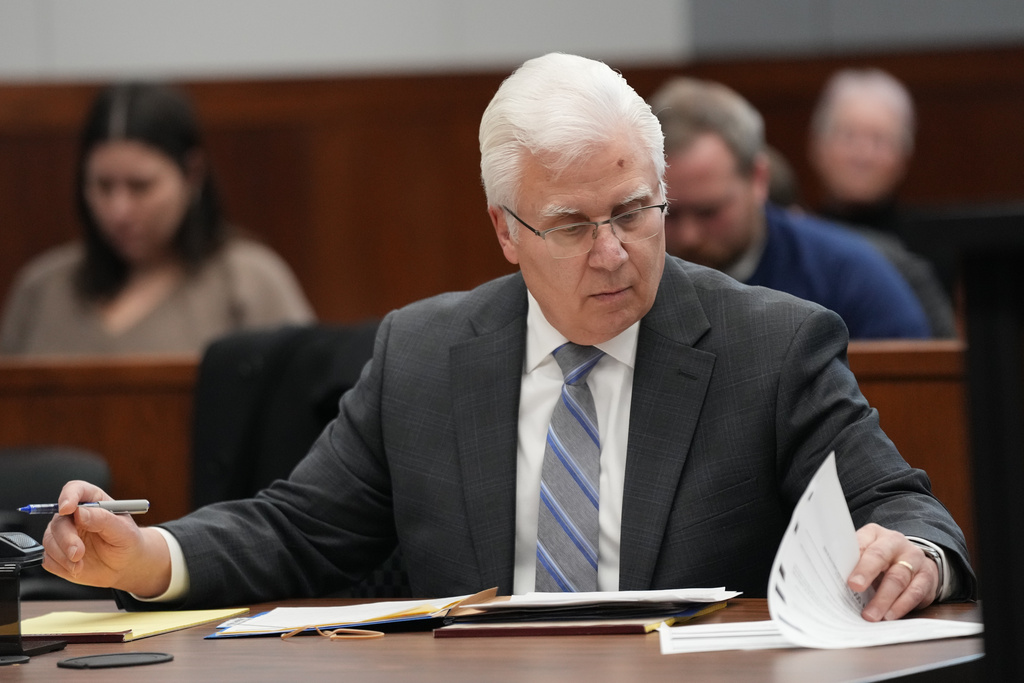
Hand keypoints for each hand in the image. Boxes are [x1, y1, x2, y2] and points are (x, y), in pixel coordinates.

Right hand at [41, 480, 171, 597]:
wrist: (125, 565)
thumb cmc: (127, 542)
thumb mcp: (124, 531)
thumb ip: (103, 519)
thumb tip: (79, 512)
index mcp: (93, 501)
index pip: (75, 489)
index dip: (68, 496)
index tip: (67, 509)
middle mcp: (74, 515)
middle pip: (59, 520)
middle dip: (66, 538)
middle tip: (78, 553)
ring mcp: (64, 534)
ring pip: (50, 540)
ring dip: (63, 556)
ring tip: (81, 564)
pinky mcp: (57, 553)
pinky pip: (48, 558)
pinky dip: (61, 566)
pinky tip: (77, 568)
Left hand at [847, 523, 938, 621]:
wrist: (913, 560)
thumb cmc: (880, 559)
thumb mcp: (865, 554)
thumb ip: (852, 563)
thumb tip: (832, 581)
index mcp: (874, 534)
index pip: (862, 543)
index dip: (852, 558)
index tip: (846, 576)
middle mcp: (895, 543)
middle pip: (880, 556)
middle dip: (866, 573)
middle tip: (855, 589)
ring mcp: (914, 559)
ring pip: (898, 578)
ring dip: (883, 599)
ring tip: (871, 615)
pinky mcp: (927, 577)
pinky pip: (915, 592)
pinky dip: (901, 606)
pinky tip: (890, 616)